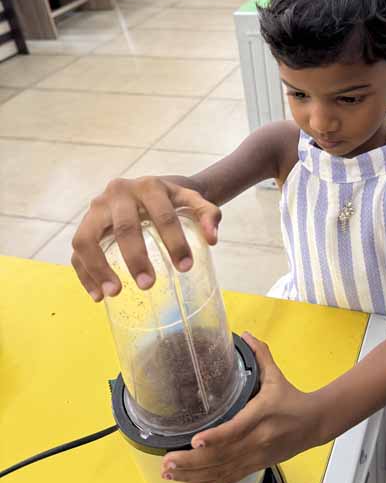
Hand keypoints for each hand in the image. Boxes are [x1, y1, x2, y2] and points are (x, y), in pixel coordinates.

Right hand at [71, 176, 220, 300]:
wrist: (151, 188)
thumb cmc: (173, 200)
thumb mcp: (194, 200)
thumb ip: (209, 214)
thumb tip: (212, 240)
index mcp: (149, 186)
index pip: (163, 215)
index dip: (175, 241)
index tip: (186, 267)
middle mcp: (119, 192)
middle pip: (124, 227)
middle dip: (135, 258)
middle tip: (148, 285)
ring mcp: (97, 208)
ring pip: (88, 237)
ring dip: (98, 267)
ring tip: (114, 293)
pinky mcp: (85, 223)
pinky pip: (77, 249)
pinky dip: (84, 274)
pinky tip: (98, 296)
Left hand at [160, 333, 322, 482]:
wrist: (315, 423)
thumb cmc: (292, 399)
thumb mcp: (277, 375)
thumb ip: (260, 355)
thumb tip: (245, 335)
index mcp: (261, 415)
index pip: (236, 429)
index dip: (215, 438)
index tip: (195, 441)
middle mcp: (257, 440)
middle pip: (222, 456)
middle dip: (192, 462)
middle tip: (167, 462)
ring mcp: (256, 457)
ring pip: (222, 471)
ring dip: (194, 475)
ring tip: (169, 474)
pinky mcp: (255, 466)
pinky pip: (230, 479)